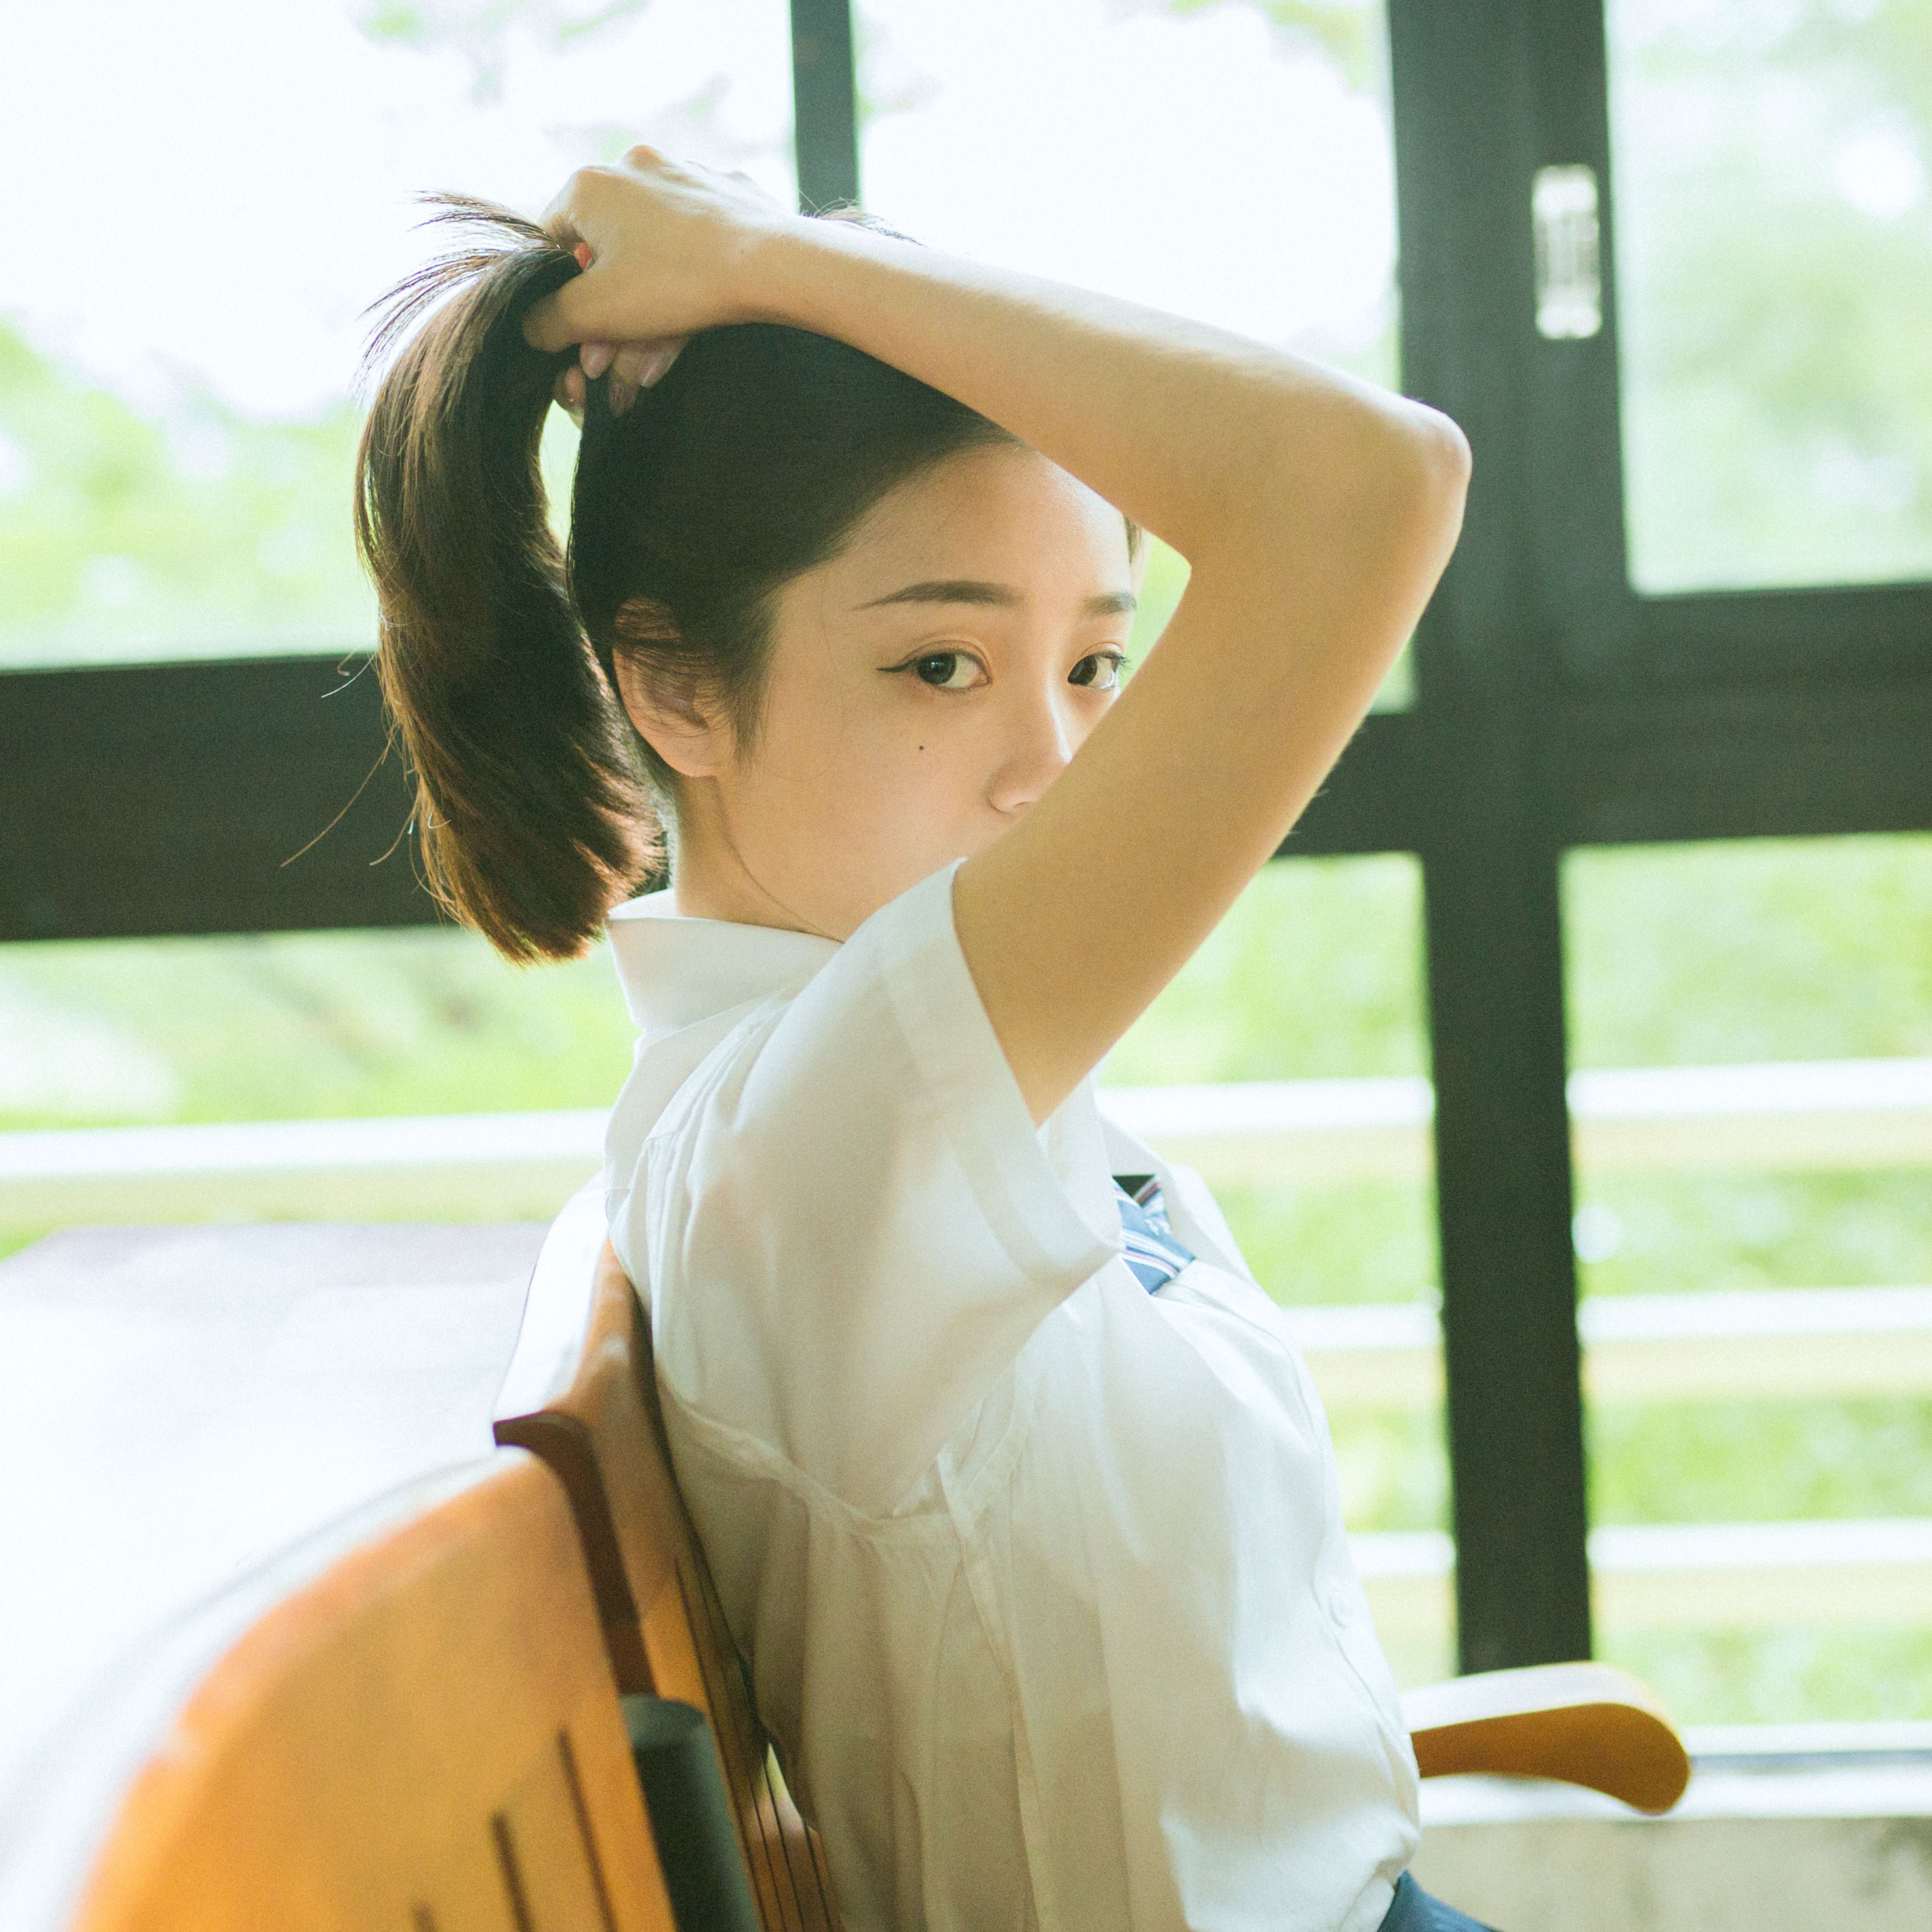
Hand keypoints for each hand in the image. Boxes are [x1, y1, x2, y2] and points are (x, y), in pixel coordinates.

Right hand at [525, 145, 792, 416]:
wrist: (773, 264)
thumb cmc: (676, 283)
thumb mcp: (594, 313)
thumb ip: (548, 320)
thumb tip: (529, 326)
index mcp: (589, 184)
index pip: (551, 240)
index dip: (559, 294)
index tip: (574, 331)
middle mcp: (633, 167)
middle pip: (605, 251)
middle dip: (609, 314)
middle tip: (612, 362)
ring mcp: (684, 176)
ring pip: (650, 253)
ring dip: (646, 313)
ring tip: (651, 362)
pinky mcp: (727, 195)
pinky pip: (692, 245)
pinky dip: (686, 287)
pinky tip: (690, 326)